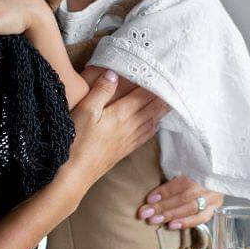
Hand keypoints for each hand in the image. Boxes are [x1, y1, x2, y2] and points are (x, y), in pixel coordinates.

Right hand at [55, 71, 168, 198]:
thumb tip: (114, 74)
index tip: (164, 76)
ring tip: (169, 103)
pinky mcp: (122, 151)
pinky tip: (154, 127)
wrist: (74, 175)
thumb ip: (100, 91)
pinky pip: (143, 137)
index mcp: (121, 115)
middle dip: (163, 98)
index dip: (154, 85)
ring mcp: (126, 141)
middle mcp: (128, 127)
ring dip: (160, 112)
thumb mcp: (85, 111)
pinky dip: (152, 129)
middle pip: (151, 109)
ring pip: (150, 122)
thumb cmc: (76, 141)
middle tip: (175, 88)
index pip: (143, 96)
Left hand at [137, 176, 223, 229]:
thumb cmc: (194, 168)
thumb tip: (153, 191)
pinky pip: (201, 218)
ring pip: (191, 208)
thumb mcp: (184, 165)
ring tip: (154, 220)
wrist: (214, 172)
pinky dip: (186, 223)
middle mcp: (209, 183)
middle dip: (163, 206)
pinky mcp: (215, 206)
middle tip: (146, 213)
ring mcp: (214, 196)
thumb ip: (172, 172)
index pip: (182, 183)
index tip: (149, 199)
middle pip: (184, 197)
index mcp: (201, 168)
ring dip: (171, 215)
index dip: (165, 191)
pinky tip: (171, 225)